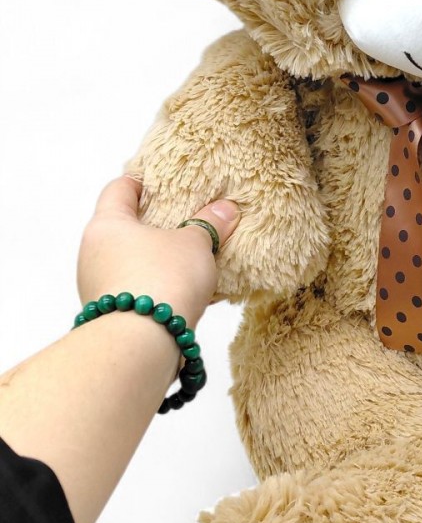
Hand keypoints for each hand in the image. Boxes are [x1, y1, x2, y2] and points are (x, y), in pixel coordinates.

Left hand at [77, 176, 240, 326]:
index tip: (163, 178)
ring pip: (131, 262)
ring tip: (192, 257)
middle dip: (155, 224)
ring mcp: (98, 287)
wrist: (143, 344)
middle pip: (124, 228)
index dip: (141, 180)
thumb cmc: (163, 279)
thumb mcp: (195, 244)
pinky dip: (159, 285)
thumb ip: (210, 224)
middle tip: (186, 217)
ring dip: (158, 258)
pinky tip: (187, 290)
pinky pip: (138, 290)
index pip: (119, 189)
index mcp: (107, 225)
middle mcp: (93, 254)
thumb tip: (226, 208)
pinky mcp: (111, 315)